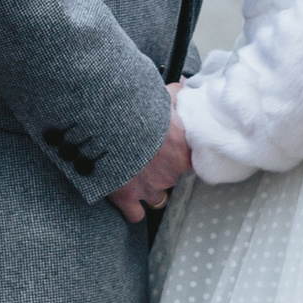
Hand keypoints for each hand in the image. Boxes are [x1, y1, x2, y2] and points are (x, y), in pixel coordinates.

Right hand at [108, 93, 192, 225]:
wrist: (108, 121)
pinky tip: (127, 200)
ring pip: (159, 199)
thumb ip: (178, 95)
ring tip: (137, 175)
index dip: (183, 155)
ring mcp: (150, 188)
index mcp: (184, 149)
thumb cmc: (137, 107)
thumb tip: (184, 87)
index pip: (194, 160)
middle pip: (174, 178)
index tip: (174, 149)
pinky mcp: (127, 197)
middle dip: (164, 170)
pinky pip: (135, 214)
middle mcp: (171, 173)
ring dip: (150, 189)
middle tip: (150, 156)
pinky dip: (132, 209)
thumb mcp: (163, 94)